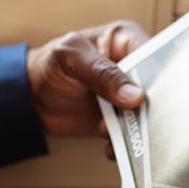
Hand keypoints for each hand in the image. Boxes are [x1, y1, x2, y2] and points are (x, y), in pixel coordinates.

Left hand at [27, 20, 147, 137]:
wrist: (32, 99)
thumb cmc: (50, 65)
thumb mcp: (71, 58)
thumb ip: (101, 72)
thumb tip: (134, 95)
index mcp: (126, 41)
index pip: (154, 56)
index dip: (157, 77)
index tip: (147, 97)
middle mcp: (133, 68)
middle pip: (156, 89)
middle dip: (148, 108)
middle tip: (135, 121)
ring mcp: (127, 96)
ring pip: (147, 115)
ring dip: (134, 129)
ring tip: (109, 131)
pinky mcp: (121, 119)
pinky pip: (133, 133)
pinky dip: (126, 143)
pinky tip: (111, 146)